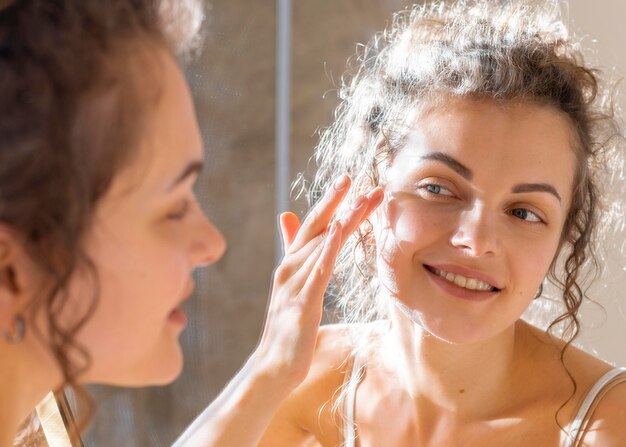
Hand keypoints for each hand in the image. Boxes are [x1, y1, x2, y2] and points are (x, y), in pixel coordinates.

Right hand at [252, 176, 382, 388]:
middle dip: (336, 201)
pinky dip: (327, 249)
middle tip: (356, 179)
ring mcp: (294, 284)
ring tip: (363, 200)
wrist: (273, 366)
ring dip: (344, 220)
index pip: (312, 227)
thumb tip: (286, 218)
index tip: (349, 183)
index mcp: (290, 264)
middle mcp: (290, 268)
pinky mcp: (302, 303)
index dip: (329, 203)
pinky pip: (317, 271)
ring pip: (321, 245)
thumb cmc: (287, 328)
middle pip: (316, 228)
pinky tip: (339, 232)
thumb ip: (292, 254)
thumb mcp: (292, 289)